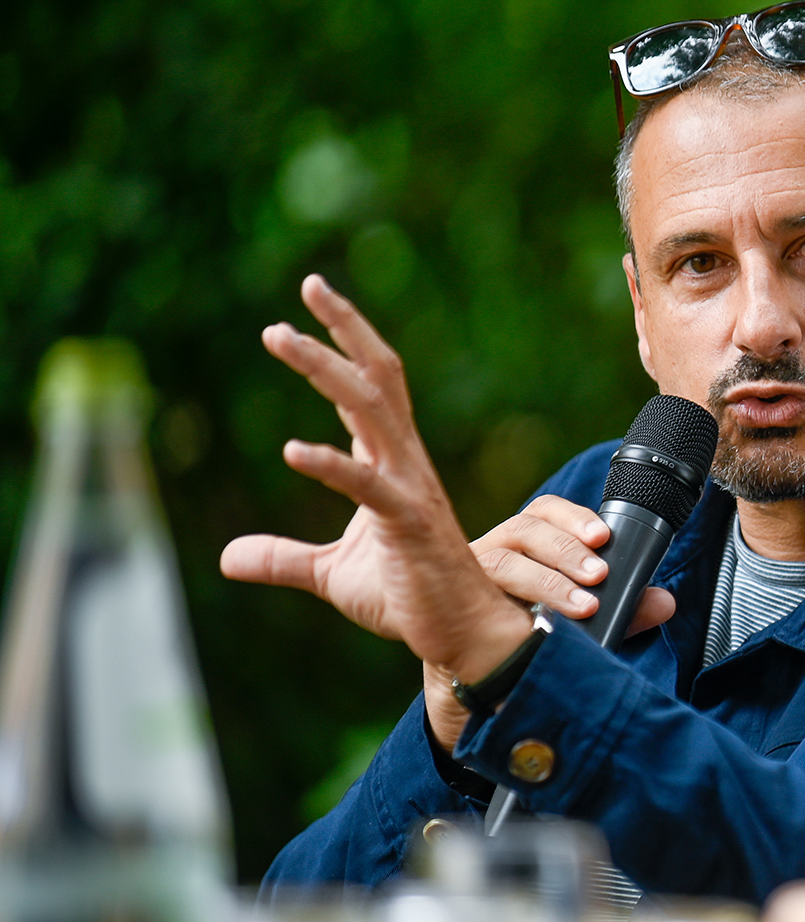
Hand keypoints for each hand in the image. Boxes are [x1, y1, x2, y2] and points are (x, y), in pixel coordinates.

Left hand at [220, 275, 529, 746]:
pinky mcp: (408, 523)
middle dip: (343, 330)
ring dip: (326, 368)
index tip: (308, 303)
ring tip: (283, 337)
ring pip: (372, 409)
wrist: (459, 635)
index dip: (340, 343)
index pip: (367, 388)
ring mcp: (409, 488)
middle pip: (377, 377)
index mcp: (390, 464)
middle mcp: (404, 463)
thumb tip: (227, 557)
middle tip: (308, 287)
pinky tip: (292, 449)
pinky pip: (367, 485)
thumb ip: (282, 558)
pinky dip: (330, 464)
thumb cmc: (408, 597)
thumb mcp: (329, 575)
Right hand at [472, 495, 676, 634]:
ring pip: (502, 563)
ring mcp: (470, 577)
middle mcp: (495, 551)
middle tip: (600, 575)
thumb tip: (663, 602)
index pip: (544, 512)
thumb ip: (624, 608)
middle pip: (524, 530)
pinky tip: (531, 630)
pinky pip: (473, 601)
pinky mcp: (456, 610)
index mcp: (526, 542)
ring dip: (546, 581)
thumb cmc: (538, 631)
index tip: (603, 536)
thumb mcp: (586, 618)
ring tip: (583, 606)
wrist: (486, 675)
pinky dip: (505, 613)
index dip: (573, 518)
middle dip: (566, 549)